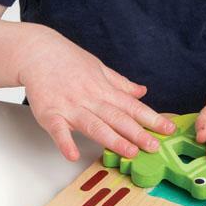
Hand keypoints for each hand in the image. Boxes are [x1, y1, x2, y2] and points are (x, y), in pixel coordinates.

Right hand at [18, 29, 175, 161]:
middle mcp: (90, 99)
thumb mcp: (99, 68)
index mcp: (104, 89)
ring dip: (112, 139)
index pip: (132, 106)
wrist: (37, 51)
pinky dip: (65, 142)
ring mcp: (70, 107)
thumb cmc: (67, 60)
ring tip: (129, 152)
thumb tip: (142, 91)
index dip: (152, 118)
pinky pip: (58, 130)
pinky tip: (73, 154)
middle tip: (154, 146)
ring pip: (94, 125)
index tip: (168, 128)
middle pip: (118, 118)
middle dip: (138, 133)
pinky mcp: (50, 113)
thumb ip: (120, 84)